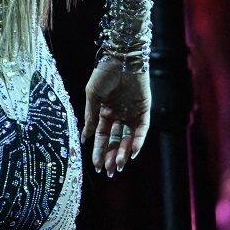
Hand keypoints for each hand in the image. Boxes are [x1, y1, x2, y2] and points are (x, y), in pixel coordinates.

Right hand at [83, 57, 150, 176]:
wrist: (121, 58)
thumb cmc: (103, 74)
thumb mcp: (92, 95)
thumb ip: (90, 116)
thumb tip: (85, 137)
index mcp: (103, 111)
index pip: (101, 136)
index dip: (98, 150)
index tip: (95, 165)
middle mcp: (118, 115)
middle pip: (114, 140)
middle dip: (111, 156)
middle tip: (108, 171)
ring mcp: (131, 113)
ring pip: (127, 138)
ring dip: (122, 152)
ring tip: (118, 166)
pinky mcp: (144, 111)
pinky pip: (141, 130)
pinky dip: (137, 142)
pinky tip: (131, 153)